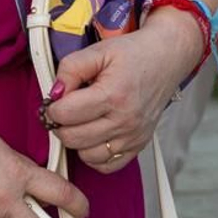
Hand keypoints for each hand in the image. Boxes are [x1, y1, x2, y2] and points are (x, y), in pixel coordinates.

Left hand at [42, 10, 201, 173]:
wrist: (166, 59)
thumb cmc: (133, 54)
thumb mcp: (97, 51)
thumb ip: (70, 69)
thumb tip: (55, 94)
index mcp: (113, 95)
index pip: (66, 114)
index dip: (52, 107)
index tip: (54, 100)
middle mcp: (125, 121)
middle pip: (73, 138)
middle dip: (59, 124)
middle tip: (63, 110)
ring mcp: (133, 137)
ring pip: (87, 155)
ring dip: (76, 140)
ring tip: (79, 121)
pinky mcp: (139, 145)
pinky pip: (107, 165)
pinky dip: (93, 155)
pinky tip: (92, 135)